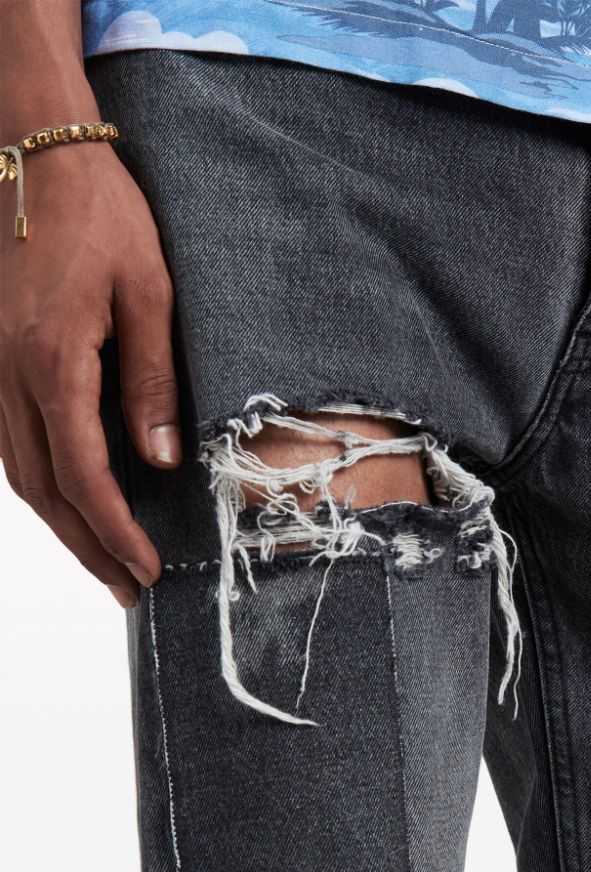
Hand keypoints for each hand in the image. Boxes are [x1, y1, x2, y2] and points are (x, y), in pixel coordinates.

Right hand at [0, 136, 180, 606]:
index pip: (83, 475)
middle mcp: (5, 374)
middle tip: (127, 590)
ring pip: (18, 472)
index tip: (146, 570)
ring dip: (61, 525)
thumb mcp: (150, 294)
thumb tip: (162, 461)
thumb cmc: (101, 214)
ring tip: (104, 562)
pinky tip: (69, 502)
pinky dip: (39, 484)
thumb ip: (152, 382)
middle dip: (87, 548)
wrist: (34, 150)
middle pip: (42, 490)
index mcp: (50, 361)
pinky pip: (7, 441)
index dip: (114, 531)